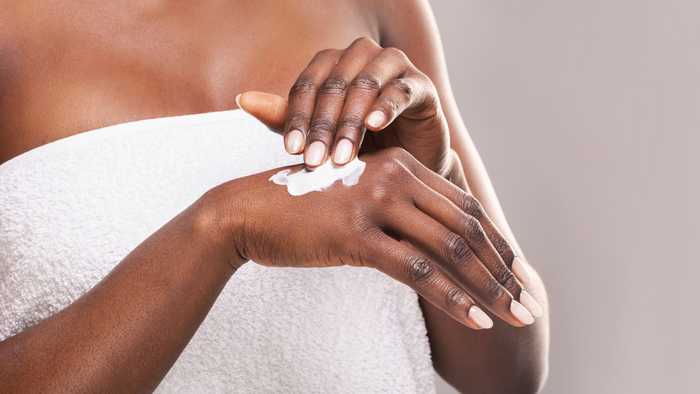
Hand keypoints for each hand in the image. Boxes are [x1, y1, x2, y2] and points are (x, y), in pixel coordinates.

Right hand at [207, 148, 542, 329]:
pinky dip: (453, 298)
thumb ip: (398, 212)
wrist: (247, 211)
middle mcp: (394, 176)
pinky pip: (418, 270)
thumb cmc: (304, 210)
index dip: (497, 244)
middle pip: (467, 229)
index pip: (465, 208)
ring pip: (450, 250)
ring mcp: (375, 202)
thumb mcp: (359, 200)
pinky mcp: (356, 234)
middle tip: (528, 304)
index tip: (516, 275)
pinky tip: (477, 320)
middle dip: (503, 271)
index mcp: (400, 164)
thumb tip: (435, 246)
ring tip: (515, 318)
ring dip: (489, 289)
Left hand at [236, 36, 450, 174]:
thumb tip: (243, 100)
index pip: (308, 85)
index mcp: (332, 65)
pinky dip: (387, 106)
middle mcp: (361, 57)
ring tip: (343, 155)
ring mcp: (394, 67)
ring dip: (351, 121)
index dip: (297, 117)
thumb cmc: (360, 149)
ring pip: (366, 85)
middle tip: (316, 160)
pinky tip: (375, 127)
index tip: (292, 151)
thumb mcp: (319, 136)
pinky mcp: (421, 85)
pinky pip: (402, 90)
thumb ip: (286, 118)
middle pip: (335, 84)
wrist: (408, 166)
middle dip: (323, 126)